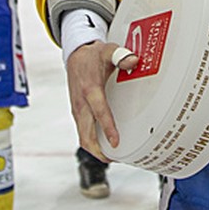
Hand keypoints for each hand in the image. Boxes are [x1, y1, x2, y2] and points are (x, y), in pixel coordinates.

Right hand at [65, 40, 138, 155]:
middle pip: (86, 134)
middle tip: (117, 159)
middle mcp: (81, 103)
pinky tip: (105, 146)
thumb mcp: (108, 50)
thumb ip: (121, 56)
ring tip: (113, 157)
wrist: (75, 54)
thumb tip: (133, 61)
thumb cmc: (93, 55)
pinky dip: (92, 142)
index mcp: (90, 89)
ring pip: (83, 137)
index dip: (107, 128)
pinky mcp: (77, 112)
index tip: (116, 142)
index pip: (99, 112)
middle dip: (99, 150)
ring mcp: (77, 110)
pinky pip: (83, 132)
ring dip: (95, 149)